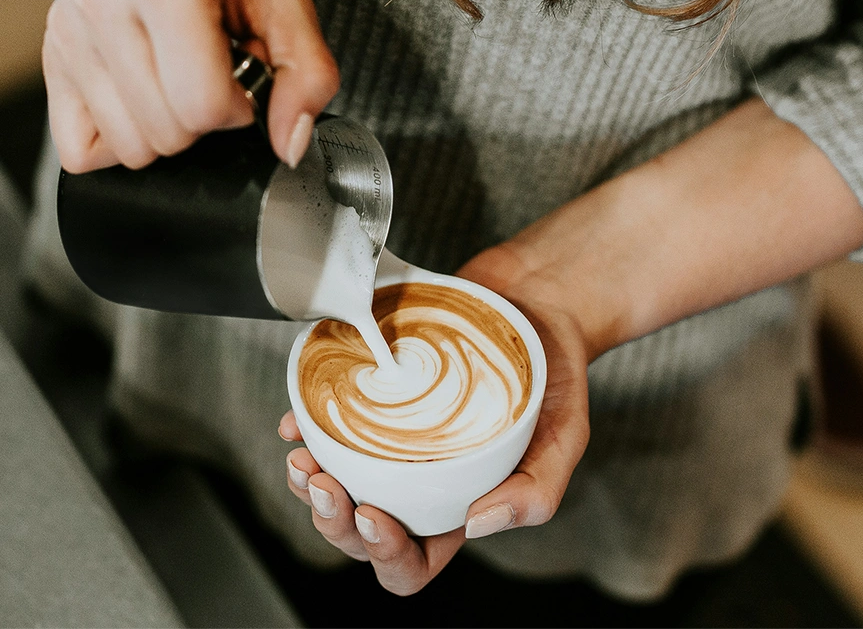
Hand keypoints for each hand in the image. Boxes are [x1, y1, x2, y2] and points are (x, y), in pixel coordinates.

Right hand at [43, 0, 338, 171]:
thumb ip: (308, 75)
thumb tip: (290, 144)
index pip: (203, 105)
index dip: (237, 108)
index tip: (240, 76)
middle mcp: (105, 1)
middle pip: (165, 134)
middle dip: (202, 119)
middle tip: (208, 71)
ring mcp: (69, 30)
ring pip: (128, 149)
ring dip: (164, 129)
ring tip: (175, 77)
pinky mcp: (52, 54)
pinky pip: (80, 151)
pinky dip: (118, 139)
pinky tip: (141, 98)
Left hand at [279, 243, 598, 595]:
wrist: (536, 301)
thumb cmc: (553, 374)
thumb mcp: (566, 435)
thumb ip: (536, 490)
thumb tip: (477, 524)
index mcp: (458, 506)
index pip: (414, 561)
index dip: (385, 554)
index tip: (373, 515)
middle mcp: (418, 481)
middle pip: (360, 531)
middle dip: (332, 520)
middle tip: (325, 484)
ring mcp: (391, 442)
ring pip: (335, 484)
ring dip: (309, 485)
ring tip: (302, 460)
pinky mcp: (374, 400)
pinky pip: (326, 426)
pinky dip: (303, 429)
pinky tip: (296, 422)